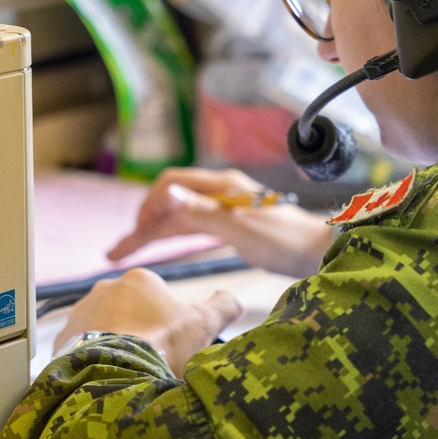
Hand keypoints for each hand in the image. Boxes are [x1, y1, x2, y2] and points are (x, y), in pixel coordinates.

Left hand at [54, 268, 242, 376]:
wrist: (116, 373)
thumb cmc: (161, 345)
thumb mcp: (205, 324)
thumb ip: (225, 305)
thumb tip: (233, 300)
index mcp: (139, 279)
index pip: (158, 298)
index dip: (169, 323)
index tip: (173, 345)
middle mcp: (105, 289)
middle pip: (130, 312)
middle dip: (140, 333)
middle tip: (153, 359)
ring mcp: (81, 313)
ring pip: (105, 329)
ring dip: (116, 345)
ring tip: (130, 370)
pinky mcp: (63, 339)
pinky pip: (83, 348)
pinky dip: (96, 360)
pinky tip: (108, 375)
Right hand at [107, 167, 331, 278]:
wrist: (320, 253)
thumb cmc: (286, 241)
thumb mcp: (240, 228)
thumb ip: (201, 212)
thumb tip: (165, 194)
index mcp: (222, 186)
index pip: (171, 184)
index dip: (149, 206)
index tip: (137, 233)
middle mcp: (220, 192)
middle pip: (169, 201)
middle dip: (142, 224)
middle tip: (117, 252)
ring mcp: (224, 208)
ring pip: (177, 216)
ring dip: (151, 232)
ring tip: (123, 253)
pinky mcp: (229, 225)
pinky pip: (190, 227)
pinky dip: (171, 236)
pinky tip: (156, 246)